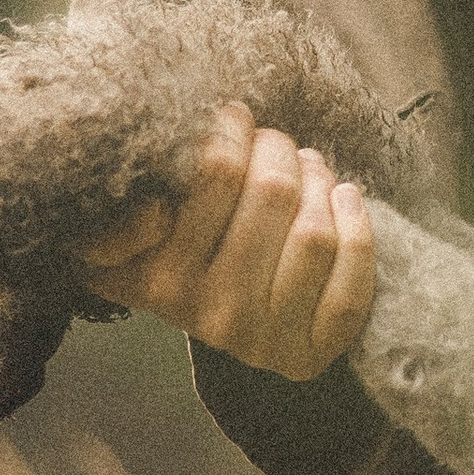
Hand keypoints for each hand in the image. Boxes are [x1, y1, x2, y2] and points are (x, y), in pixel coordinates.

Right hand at [82, 103, 376, 377]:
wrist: (228, 327)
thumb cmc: (183, 258)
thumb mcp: (126, 242)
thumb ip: (117, 223)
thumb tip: (152, 212)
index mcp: (159, 278)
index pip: (214, 172)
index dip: (233, 132)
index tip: (236, 119)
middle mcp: (208, 314)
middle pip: (273, 192)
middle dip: (280, 151)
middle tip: (276, 144)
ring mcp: (262, 340)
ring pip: (314, 233)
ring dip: (320, 183)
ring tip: (309, 170)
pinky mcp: (309, 355)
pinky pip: (349, 285)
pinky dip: (356, 230)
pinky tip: (345, 199)